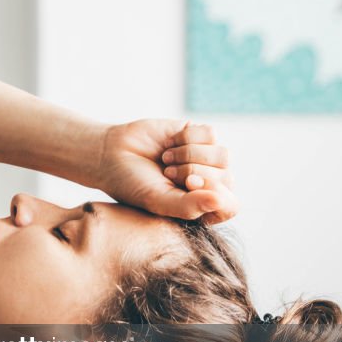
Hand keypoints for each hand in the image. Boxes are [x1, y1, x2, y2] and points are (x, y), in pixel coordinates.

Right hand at [96, 119, 236, 223]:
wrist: (111, 154)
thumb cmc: (132, 185)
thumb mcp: (158, 202)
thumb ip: (189, 206)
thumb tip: (221, 200)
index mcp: (200, 207)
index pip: (229, 205)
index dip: (213, 194)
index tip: (187, 185)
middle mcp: (208, 184)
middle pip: (227, 178)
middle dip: (194, 173)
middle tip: (167, 173)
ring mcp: (205, 159)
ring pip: (222, 155)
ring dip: (189, 156)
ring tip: (166, 160)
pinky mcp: (198, 135)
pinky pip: (211, 134)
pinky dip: (187, 138)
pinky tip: (169, 144)